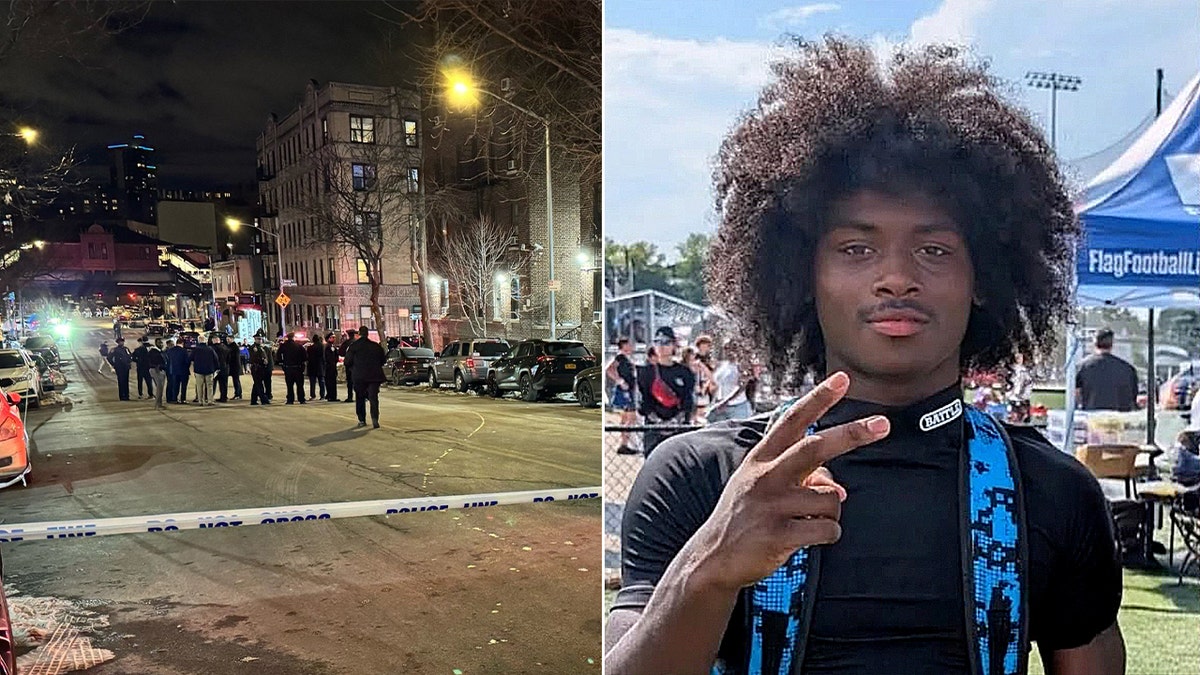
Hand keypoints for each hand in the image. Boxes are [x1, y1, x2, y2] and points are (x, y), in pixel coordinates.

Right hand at [685, 372, 887, 590]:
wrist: (713, 558)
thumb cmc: (743, 518)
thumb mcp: (761, 487)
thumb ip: (799, 478)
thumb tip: (838, 489)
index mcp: (761, 460)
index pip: (792, 421)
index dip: (818, 399)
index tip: (842, 379)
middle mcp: (765, 477)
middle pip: (816, 447)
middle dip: (853, 434)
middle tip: (883, 424)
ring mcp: (771, 505)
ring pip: (831, 499)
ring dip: (831, 513)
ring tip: (807, 521)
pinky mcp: (778, 534)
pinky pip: (827, 529)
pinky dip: (828, 534)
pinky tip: (808, 538)